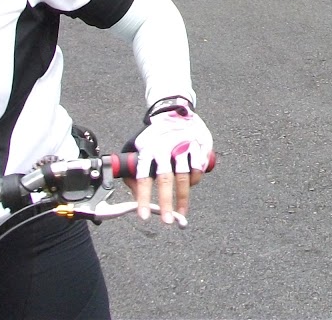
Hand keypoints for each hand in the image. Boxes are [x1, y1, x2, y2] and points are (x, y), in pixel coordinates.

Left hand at [122, 98, 212, 226]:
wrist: (174, 109)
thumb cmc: (153, 135)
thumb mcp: (136, 147)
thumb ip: (132, 171)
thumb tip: (134, 197)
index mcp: (148, 149)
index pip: (143, 177)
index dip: (144, 197)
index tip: (144, 216)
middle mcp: (166, 147)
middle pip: (166, 179)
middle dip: (167, 203)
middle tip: (167, 221)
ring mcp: (184, 145)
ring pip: (185, 176)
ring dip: (183, 197)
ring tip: (181, 212)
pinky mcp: (199, 143)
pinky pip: (198, 168)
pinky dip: (195, 180)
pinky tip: (191, 186)